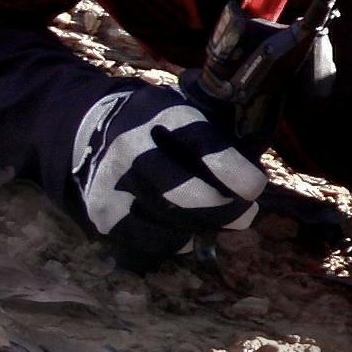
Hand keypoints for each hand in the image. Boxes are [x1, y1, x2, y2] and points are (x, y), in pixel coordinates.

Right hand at [70, 86, 266, 262]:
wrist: (96, 131)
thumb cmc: (164, 127)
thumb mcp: (191, 110)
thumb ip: (222, 138)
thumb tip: (254, 185)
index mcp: (163, 113)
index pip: (202, 145)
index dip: (233, 171)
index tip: (255, 187)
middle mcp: (132, 148)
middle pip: (185, 193)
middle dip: (224, 209)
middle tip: (247, 213)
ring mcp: (113, 184)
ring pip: (175, 223)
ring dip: (208, 226)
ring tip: (223, 217)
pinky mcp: (104, 215)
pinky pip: (156, 241)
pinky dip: (182, 239)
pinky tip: (190, 226)